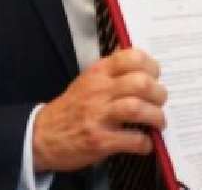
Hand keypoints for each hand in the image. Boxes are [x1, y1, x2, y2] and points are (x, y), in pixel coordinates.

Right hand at [32, 48, 166, 171]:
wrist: (42, 136)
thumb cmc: (72, 108)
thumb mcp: (88, 80)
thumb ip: (112, 70)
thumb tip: (138, 57)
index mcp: (98, 73)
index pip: (131, 57)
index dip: (151, 66)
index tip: (155, 76)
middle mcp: (99, 91)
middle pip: (140, 83)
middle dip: (158, 93)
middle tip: (159, 102)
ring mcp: (98, 116)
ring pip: (137, 108)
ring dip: (155, 116)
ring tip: (157, 122)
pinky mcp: (99, 140)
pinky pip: (131, 139)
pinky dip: (144, 142)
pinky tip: (144, 143)